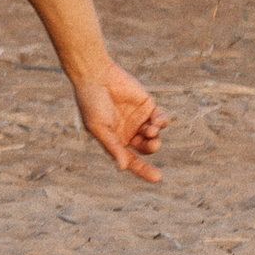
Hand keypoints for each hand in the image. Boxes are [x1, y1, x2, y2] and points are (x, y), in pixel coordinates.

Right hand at [73, 63, 165, 182]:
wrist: (96, 76)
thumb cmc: (91, 103)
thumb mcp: (99, 128)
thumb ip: (112, 147)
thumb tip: (123, 168)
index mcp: (115, 141)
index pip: (131, 160)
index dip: (144, 170)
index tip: (157, 178)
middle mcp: (128, 132)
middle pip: (146, 148)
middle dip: (151, 148)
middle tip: (152, 143)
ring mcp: (139, 119)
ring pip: (154, 135)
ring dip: (155, 135)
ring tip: (149, 129)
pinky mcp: (147, 106)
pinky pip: (160, 119)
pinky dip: (162, 122)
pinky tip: (158, 121)